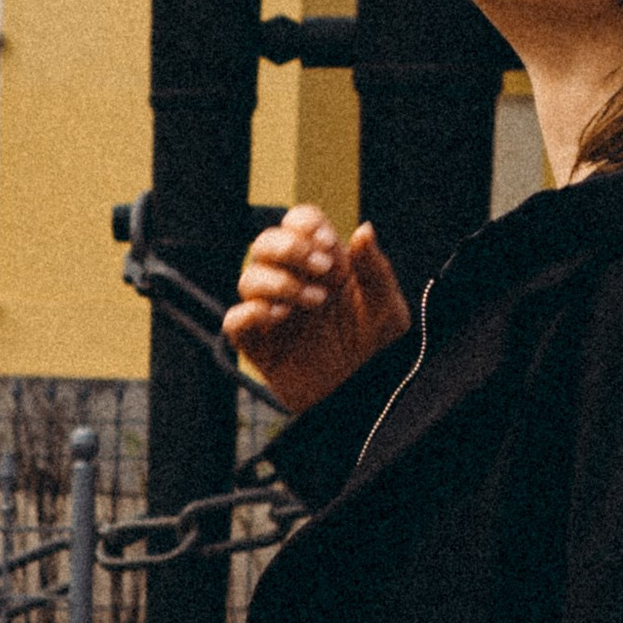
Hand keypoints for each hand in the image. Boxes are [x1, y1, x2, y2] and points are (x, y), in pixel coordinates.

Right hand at [224, 205, 411, 415]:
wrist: (366, 399)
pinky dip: (250, 313)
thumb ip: (374, 270)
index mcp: (324, 266)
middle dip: (288, 247)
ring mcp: (274, 313)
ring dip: (279, 282)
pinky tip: (280, 318)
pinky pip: (235, 320)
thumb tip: (363, 230)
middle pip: (265, 243)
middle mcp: (294, 283)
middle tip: (323, 268)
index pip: (299, 224)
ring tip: (314, 302)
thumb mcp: (386, 309)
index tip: (328, 245)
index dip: (306, 225)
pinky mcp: (260, 346)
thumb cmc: (380, 353)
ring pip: (248, 278)